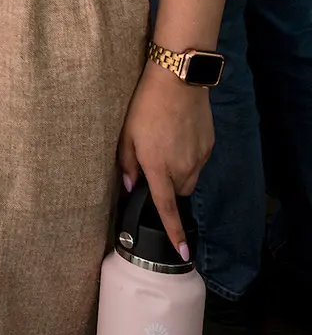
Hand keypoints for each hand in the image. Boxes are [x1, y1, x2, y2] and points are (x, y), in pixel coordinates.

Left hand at [119, 62, 212, 258]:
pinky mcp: (208, 147)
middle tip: (154, 165)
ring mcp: (198, 159)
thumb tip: (129, 187)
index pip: (167, 208)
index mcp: (158, 168)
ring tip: (166, 148)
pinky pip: (198, 164)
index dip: (174, 232)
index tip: (183, 252)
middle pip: (178, 193)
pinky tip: (179, 138)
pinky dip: (188, 160)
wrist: (178, 83)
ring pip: (189, 180)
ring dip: (178, 175)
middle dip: (167, 189)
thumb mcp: (126, 135)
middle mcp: (181, 169)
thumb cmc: (145, 107)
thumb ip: (126, 164)